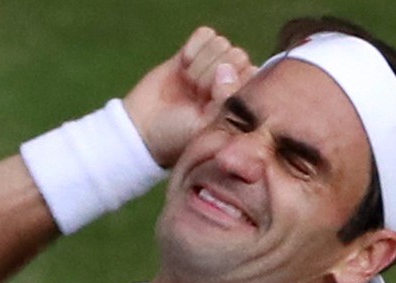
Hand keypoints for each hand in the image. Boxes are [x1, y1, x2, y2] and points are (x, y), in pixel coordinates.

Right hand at [123, 26, 254, 167]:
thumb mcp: (208, 127)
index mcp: (240, 102)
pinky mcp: (193, 52)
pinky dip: (193, 48)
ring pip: (220, 43)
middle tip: (196, 95)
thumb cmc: (177, 135)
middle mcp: (229, 80)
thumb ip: (227, 100)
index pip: (253, 75)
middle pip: (237, 55)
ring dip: (200, 64)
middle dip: (213, 75)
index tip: (210, 105)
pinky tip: (182, 65)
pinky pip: (205, 34)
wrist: (142, 129)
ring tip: (188, 84)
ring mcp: (212, 65)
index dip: (231, 85)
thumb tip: (226, 67)